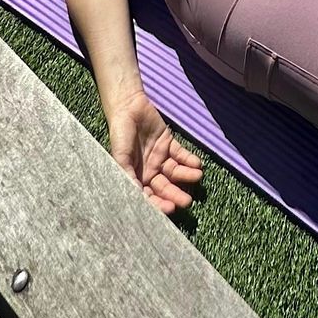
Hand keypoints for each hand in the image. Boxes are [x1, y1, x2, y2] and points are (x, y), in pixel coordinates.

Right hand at [108, 91, 201, 213]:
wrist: (128, 108)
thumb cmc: (120, 136)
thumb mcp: (120, 158)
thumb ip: (128, 177)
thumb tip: (136, 197)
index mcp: (136, 178)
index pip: (149, 196)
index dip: (159, 204)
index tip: (170, 209)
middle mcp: (149, 171)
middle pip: (164, 187)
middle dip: (175, 194)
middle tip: (187, 201)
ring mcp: (160, 158)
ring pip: (175, 172)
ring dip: (186, 176)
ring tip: (197, 177)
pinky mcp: (169, 144)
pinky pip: (181, 155)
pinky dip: (189, 160)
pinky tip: (197, 164)